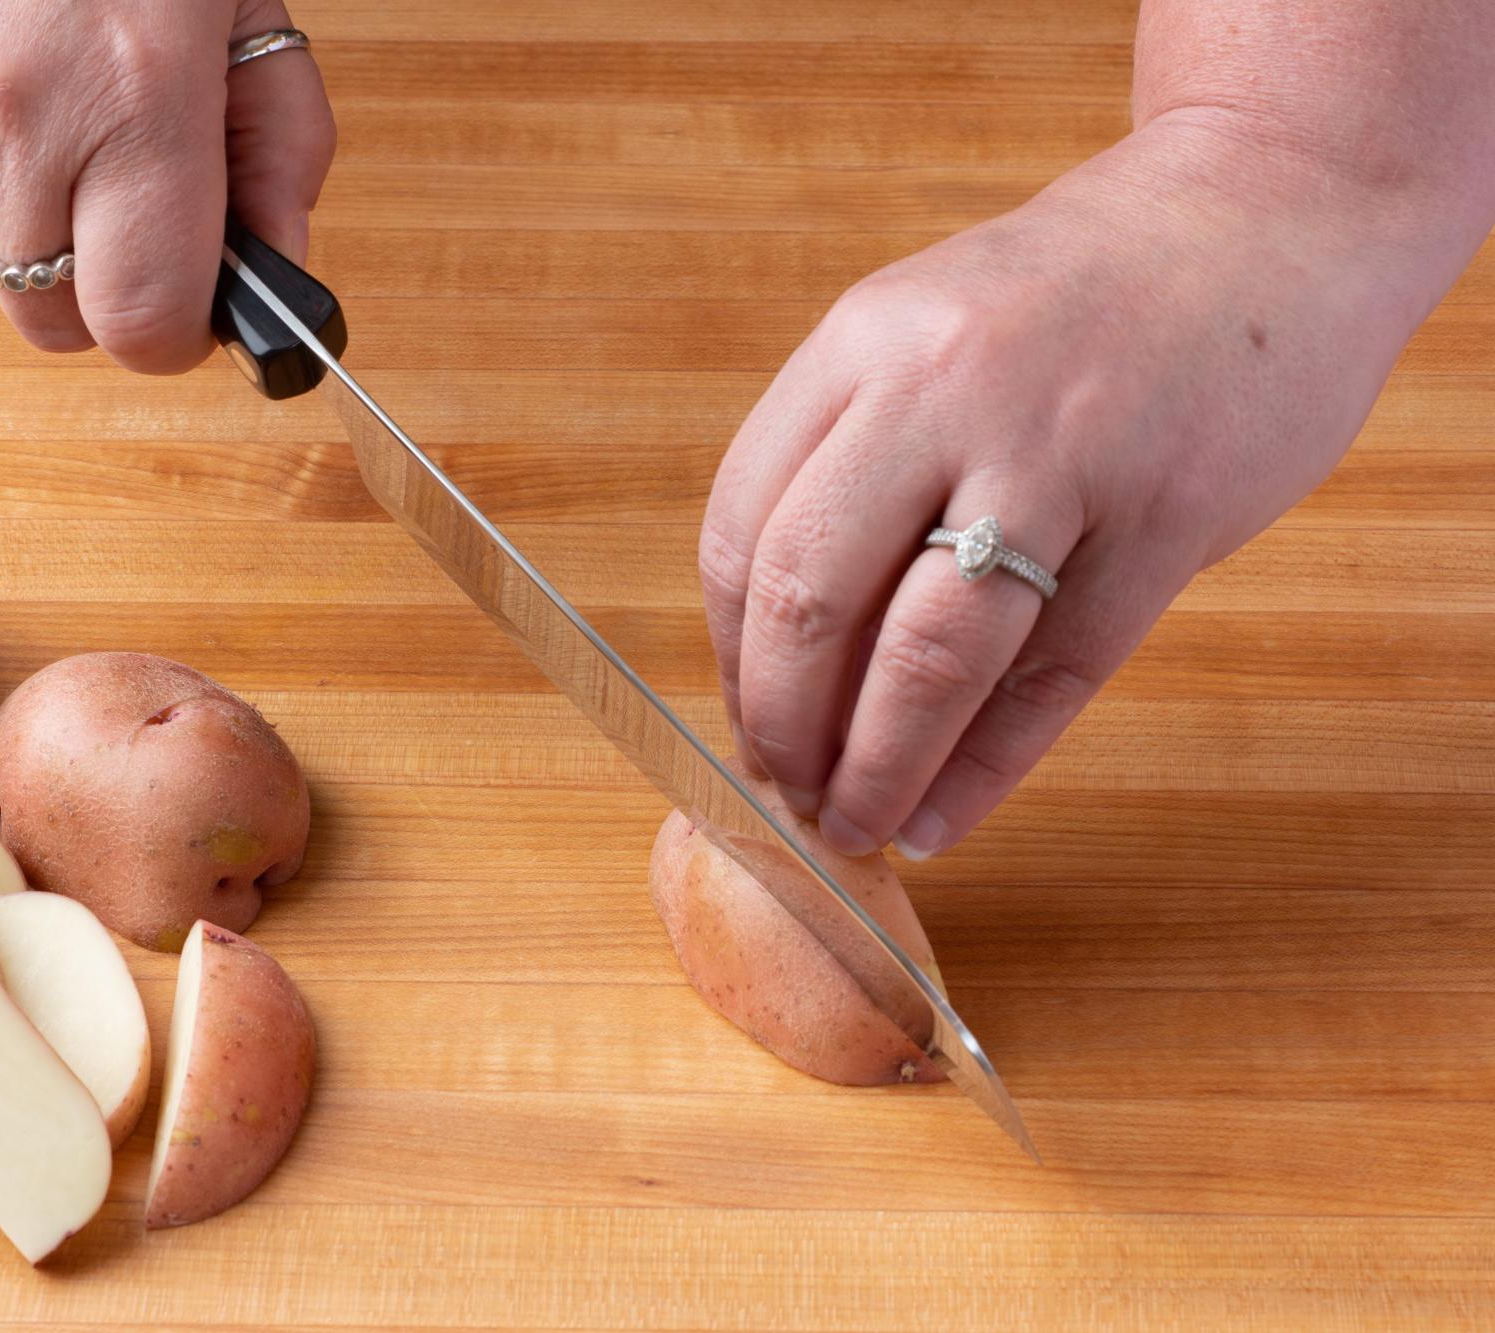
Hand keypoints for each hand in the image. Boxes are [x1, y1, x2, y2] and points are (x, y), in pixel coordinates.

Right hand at [0, 0, 334, 370]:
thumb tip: (275, 267)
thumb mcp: (241, 3)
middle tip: (122, 196)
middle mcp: (10, 116)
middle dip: (96, 285)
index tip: (192, 296)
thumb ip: (281, 146)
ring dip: (19, 212)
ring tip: (45, 96)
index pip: (144, 326)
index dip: (174, 329)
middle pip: (50, 321)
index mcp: (135, 93)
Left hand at [701, 111, 1432, 859]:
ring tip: (855, 825)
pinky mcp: (1167, 518)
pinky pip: (1055, 676)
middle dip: (782, 724)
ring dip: (876, 766)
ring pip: (931, 657)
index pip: (747, 528)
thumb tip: (782, 642)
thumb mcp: (932, 329)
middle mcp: (947, 392)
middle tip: (785, 791)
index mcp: (866, 343)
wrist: (1275, 208)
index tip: (741, 717)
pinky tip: (945, 813)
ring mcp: (1061, 454)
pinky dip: (987, 765)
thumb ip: (855, 454)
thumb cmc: (1080, 294)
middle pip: (814, 599)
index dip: (730, 650)